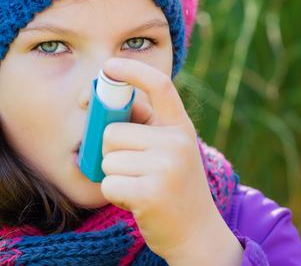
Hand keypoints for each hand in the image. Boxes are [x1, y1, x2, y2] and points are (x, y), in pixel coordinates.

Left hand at [99, 57, 226, 262]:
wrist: (198, 235)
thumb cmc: (175, 189)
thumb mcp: (171, 151)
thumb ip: (146, 127)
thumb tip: (102, 104)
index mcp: (181, 126)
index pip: (160, 86)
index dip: (132, 71)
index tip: (109, 66)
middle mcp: (177, 141)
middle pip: (112, 131)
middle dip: (112, 152)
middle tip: (135, 171)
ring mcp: (166, 166)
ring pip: (107, 158)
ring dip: (115, 176)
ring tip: (140, 187)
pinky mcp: (151, 192)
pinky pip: (109, 183)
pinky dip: (115, 195)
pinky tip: (137, 202)